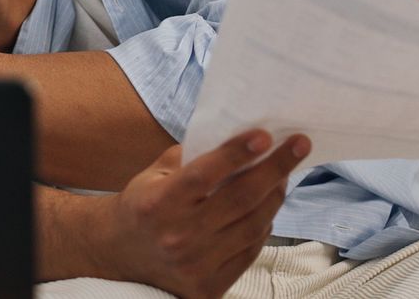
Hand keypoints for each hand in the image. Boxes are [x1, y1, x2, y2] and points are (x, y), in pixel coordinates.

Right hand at [93, 131, 308, 298]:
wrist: (119, 255)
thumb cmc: (142, 206)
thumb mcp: (155, 174)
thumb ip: (192, 157)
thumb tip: (239, 138)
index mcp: (159, 204)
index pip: (205, 175)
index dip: (237, 153)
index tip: (265, 135)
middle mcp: (178, 236)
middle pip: (240, 199)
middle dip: (276, 168)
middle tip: (299, 145)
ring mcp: (196, 265)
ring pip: (253, 226)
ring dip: (275, 196)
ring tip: (284, 175)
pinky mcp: (209, 286)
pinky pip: (250, 252)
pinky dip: (264, 226)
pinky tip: (267, 207)